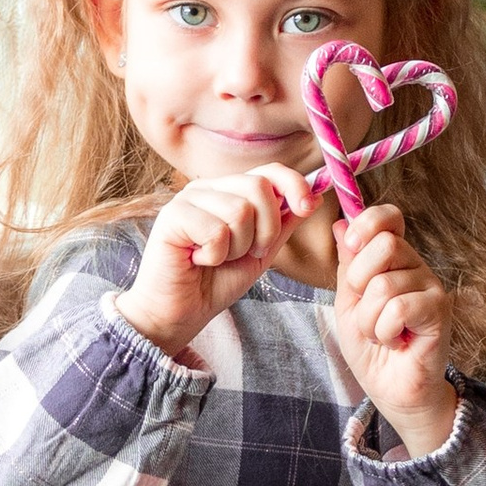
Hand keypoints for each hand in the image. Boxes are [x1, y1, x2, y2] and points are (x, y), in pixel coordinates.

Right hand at [120, 165, 316, 362]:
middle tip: (247, 252)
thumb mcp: (260, 252)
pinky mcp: (172, 216)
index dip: (294, 184)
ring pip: (240, 210)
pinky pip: (216, 230)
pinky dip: (215, 255)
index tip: (308, 207)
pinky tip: (199, 260)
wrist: (179, 313)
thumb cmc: (215, 282)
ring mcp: (188, 199)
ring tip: (217, 258)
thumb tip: (313, 198)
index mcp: (229, 191)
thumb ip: (282, 224)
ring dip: (237, 247)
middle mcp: (208, 188)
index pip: (269, 171)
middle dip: (266, 229)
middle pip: (259, 187)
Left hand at [328, 204, 457, 457]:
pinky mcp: (439, 311)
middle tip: (365, 311)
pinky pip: (399, 308)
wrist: (388, 388)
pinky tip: (395, 341)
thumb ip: (347, 265)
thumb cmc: (370, 347)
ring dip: (369, 320)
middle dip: (359, 282)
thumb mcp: (348, 302)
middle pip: (385, 245)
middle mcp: (416, 266)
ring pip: (385, 285)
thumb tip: (339, 224)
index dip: (367, 224)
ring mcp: (431, 287)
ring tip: (379, 335)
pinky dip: (385, 331)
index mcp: (394, 259)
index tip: (349, 246)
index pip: (390, 217)